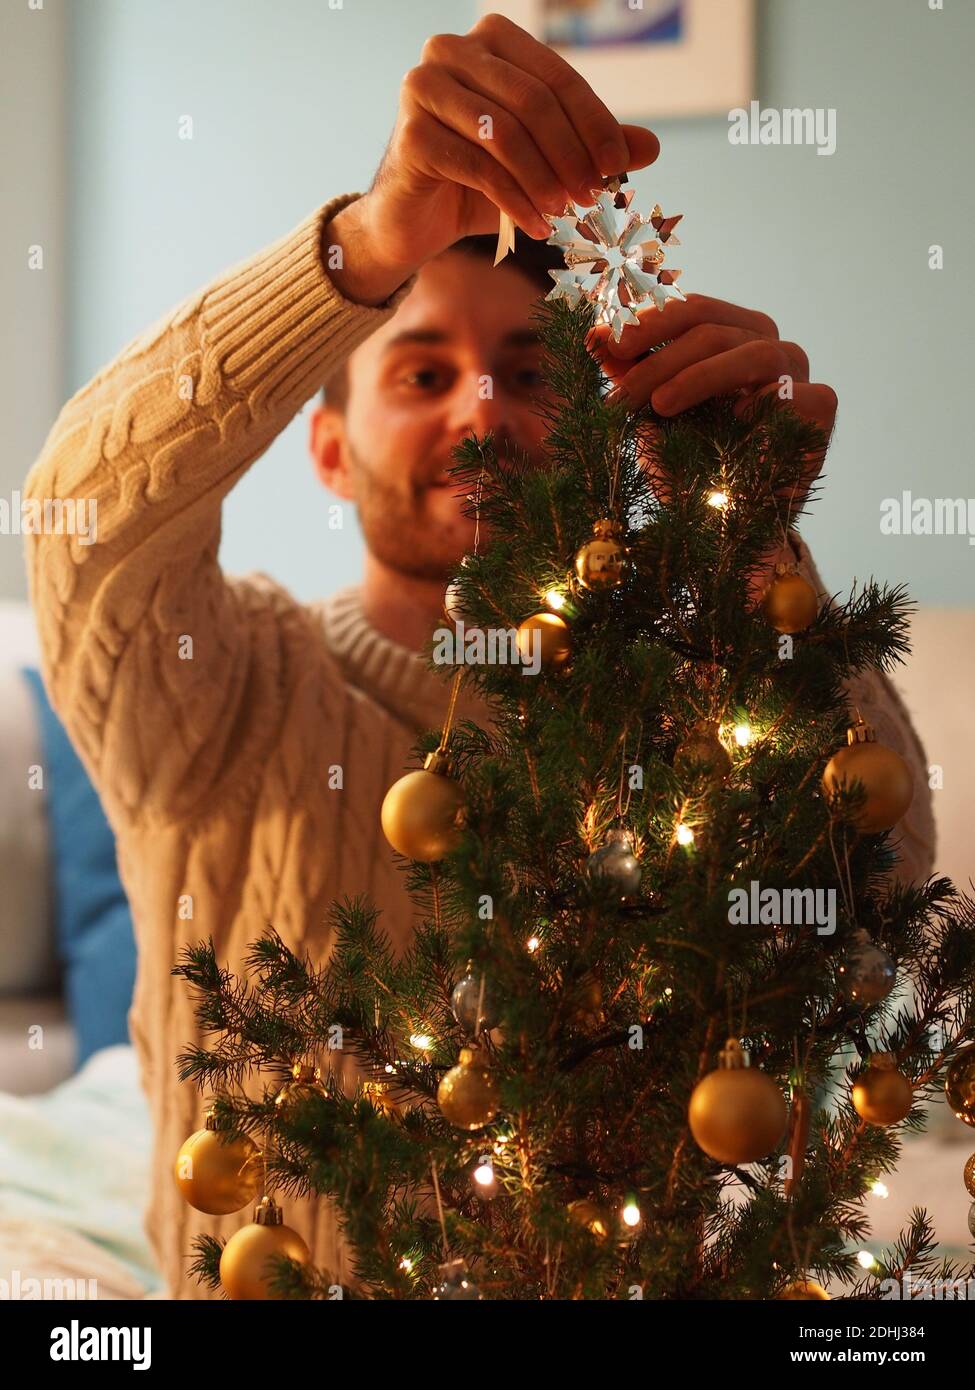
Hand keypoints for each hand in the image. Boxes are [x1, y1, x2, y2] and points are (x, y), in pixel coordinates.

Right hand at [324, 12, 658, 304]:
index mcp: (489, 40)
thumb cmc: (479, 184)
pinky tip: (535, 226)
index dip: (594, 123)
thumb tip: (650, 147)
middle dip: (570, 154)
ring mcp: (423, 89)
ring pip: (507, 134)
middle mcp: (450, 51)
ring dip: (545, 180)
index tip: (618, 168)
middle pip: (533, 102)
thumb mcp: (543, 164)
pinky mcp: (410, 136)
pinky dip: (515, 201)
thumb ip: (590, 150)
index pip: (556, 77)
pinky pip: (479, 167)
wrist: (414, 220)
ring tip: (564, 214)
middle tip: (592, 197)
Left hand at [591, 294, 836, 492]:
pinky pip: (789, 391)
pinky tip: (731, 421)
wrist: (725, 529)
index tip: (601, 343)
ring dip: (695, 375)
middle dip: (658, 353)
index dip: (646, 321)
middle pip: (711, 325)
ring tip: (658, 406)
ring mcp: (796, 372)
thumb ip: (629, 374)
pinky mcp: (821, 404)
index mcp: (728, 336)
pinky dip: (757, 403)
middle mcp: (765, 345)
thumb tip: (593, 337)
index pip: (689, 309)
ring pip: (749, 351)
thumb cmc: (688, 467)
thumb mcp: (649, 416)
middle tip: (622, 384)